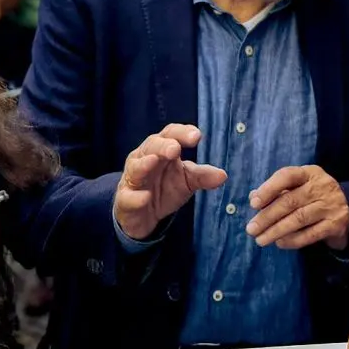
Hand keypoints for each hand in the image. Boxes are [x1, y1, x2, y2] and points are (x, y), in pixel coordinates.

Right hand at [114, 124, 227, 241]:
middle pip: (152, 146)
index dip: (182, 133)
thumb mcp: (186, 182)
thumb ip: (202, 176)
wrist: (144, 216)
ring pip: (136, 167)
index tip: (197, 136)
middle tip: (175, 148)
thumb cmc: (165, 189)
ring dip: (144, 164)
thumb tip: (223, 175)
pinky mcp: (125, 199)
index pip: (170, 134)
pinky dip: (135, 196)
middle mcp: (144, 158)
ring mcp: (132, 179)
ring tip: (154, 161)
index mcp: (161, 149)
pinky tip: (145, 197)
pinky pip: (128, 196)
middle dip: (163, 146)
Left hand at [246, 165, 348, 250]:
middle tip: (251, 229)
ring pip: (298, 219)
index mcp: (310, 173)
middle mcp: (322, 186)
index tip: (253, 204)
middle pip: (290, 201)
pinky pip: (310, 234)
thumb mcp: (299, 187)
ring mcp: (331, 205)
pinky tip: (280, 243)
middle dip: (267, 216)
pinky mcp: (336, 224)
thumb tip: (253, 198)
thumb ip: (277, 191)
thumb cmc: (315, 196)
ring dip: (276, 231)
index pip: (287, 176)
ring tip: (261, 239)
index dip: (269, 189)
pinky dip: (293, 240)